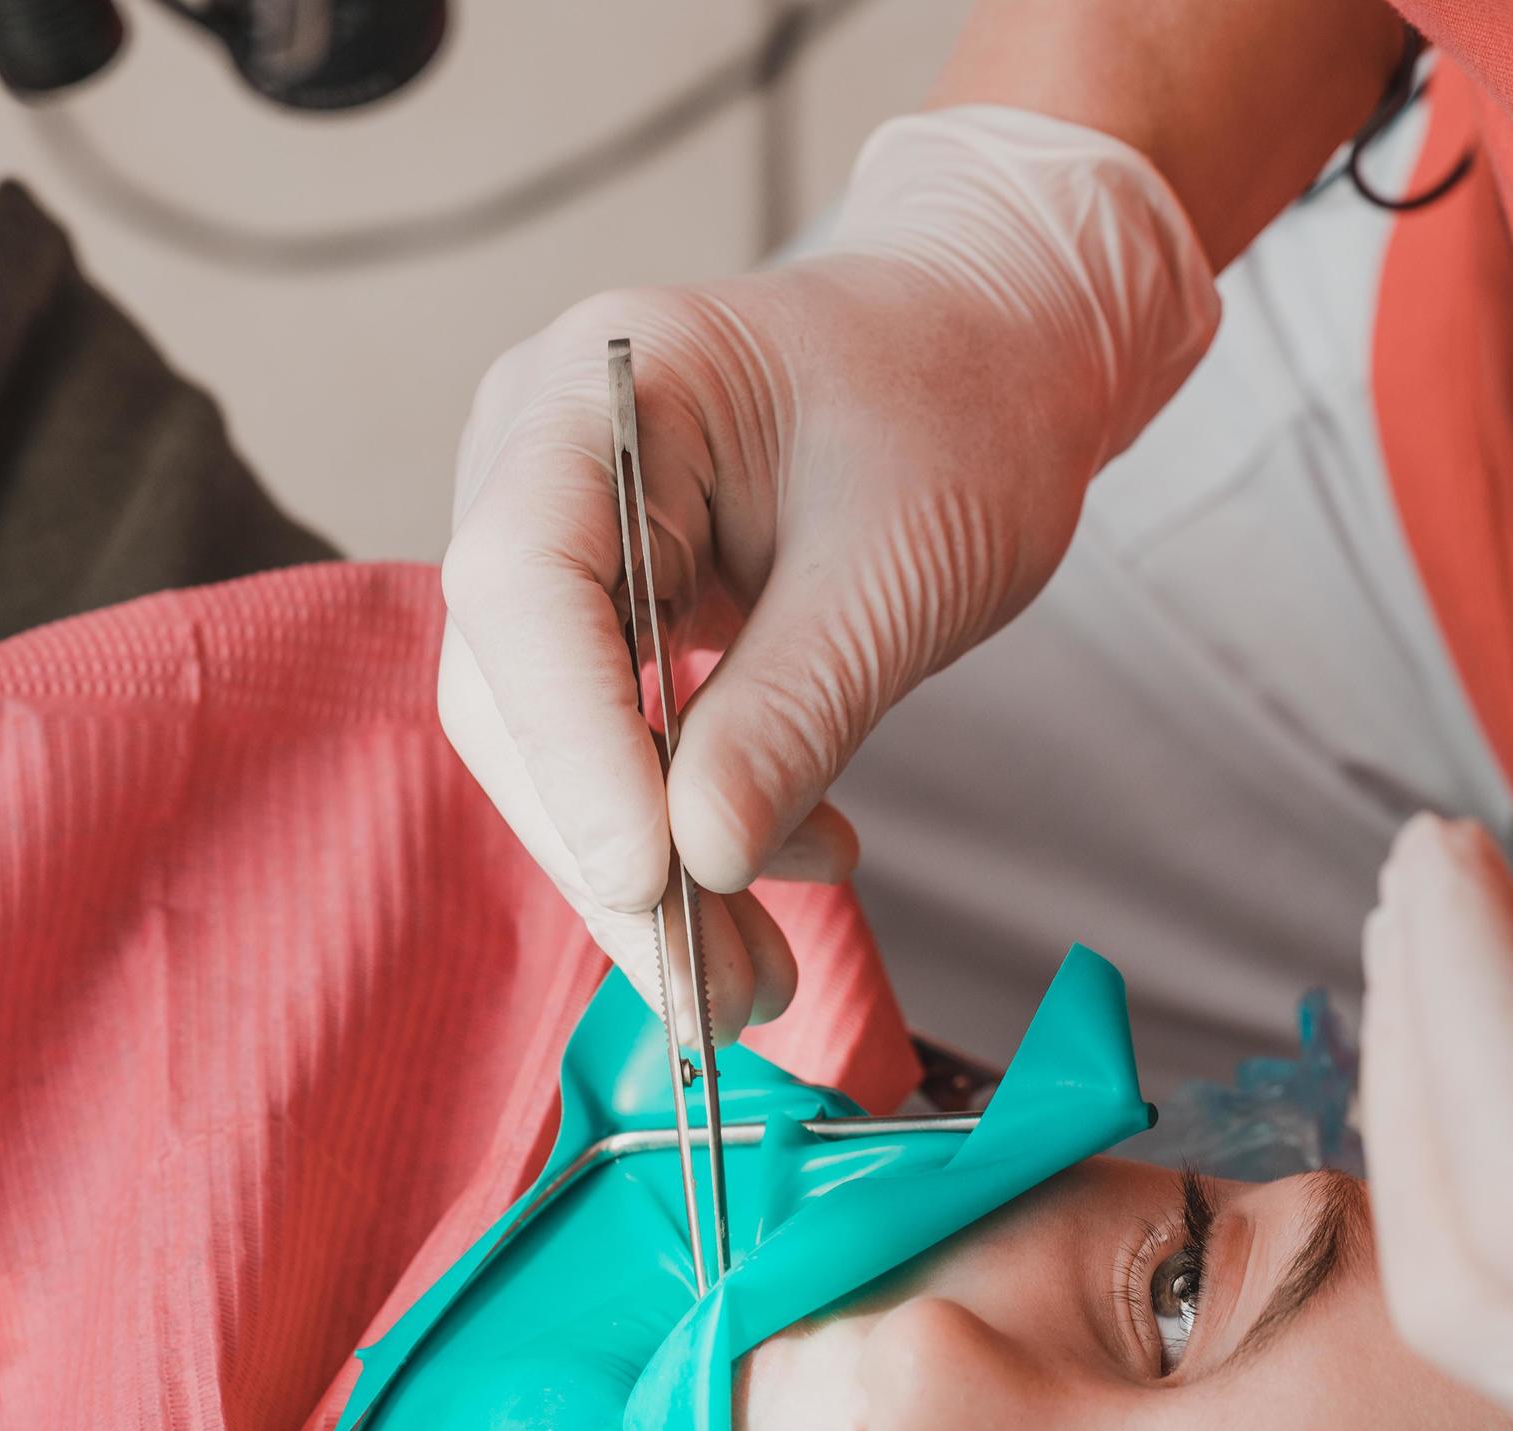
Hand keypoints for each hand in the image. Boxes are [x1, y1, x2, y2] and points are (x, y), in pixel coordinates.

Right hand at [440, 108, 1216, 1041]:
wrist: (994, 350)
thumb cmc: (962, 410)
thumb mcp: (902, 568)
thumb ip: (793, 710)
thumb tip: (696, 865)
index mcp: (605, 383)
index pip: (524, 582)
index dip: (573, 748)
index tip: (650, 881)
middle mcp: (541, 451)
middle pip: (518, 688)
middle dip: (617, 856)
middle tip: (714, 998)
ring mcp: (562, 529)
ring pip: (556, 740)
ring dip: (655, 874)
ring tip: (761, 983)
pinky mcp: (604, 604)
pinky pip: (614, 737)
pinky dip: (692, 825)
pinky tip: (791, 869)